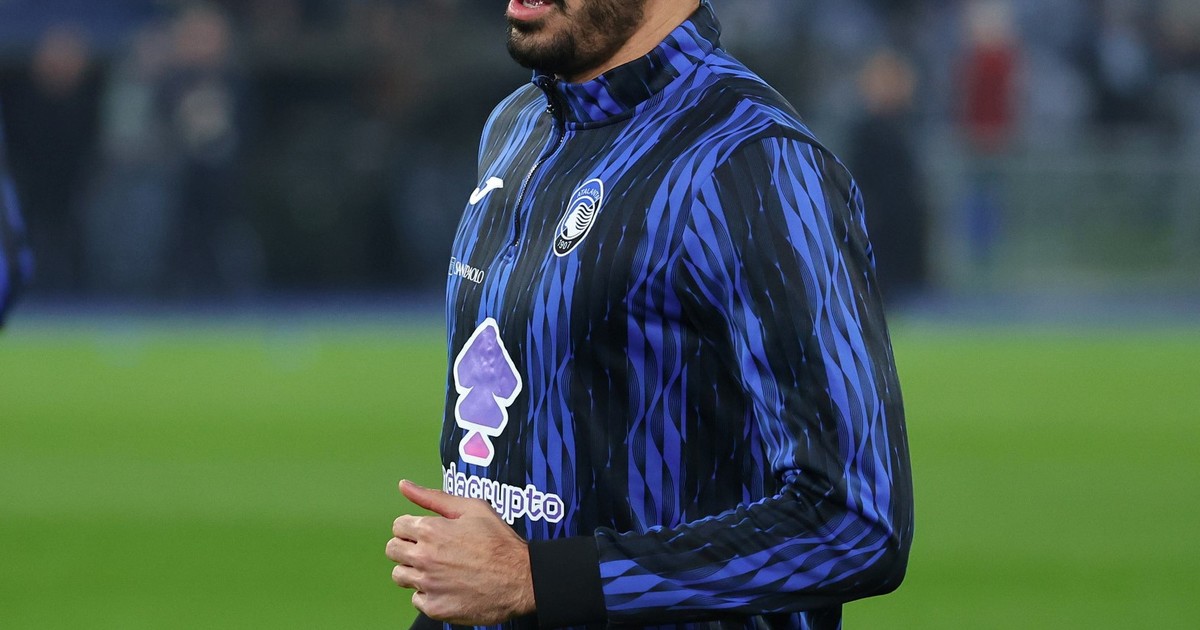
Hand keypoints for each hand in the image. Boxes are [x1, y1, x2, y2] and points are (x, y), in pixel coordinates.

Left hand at [386, 480, 535, 624]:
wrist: (521, 579)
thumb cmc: (500, 542)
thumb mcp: (472, 508)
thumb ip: (433, 497)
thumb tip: (404, 486)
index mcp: (431, 530)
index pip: (398, 526)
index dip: (413, 528)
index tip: (427, 534)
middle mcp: (424, 557)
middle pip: (393, 550)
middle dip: (407, 547)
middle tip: (430, 551)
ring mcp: (428, 584)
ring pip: (400, 576)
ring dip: (414, 571)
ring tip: (438, 569)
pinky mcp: (435, 607)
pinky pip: (416, 600)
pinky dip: (429, 594)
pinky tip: (447, 586)